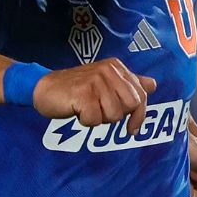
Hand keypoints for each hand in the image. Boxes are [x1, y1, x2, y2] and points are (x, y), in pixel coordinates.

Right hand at [32, 57, 156, 134]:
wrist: (43, 88)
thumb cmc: (76, 89)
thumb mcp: (105, 83)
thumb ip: (129, 83)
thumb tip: (153, 84)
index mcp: (116, 67)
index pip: (141, 95)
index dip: (139, 115)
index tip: (132, 129)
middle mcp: (108, 70)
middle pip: (130, 106)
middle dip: (115, 115)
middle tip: (98, 111)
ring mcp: (96, 81)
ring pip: (113, 115)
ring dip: (99, 119)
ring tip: (87, 108)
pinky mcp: (83, 93)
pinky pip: (95, 120)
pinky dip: (86, 121)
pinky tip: (77, 111)